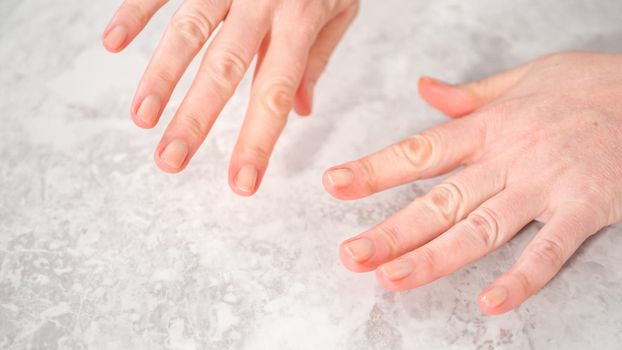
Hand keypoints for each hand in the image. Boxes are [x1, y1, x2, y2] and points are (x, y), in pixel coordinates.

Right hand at [102, 0, 357, 194]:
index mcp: (301, 19)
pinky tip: (112, 42)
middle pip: (225, 69)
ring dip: (161, 76)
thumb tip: (302, 112)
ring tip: (141, 119)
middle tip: (170, 163)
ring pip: (189, 30)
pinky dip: (135, 10)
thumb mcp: (340, 7)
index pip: (276, 93)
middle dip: (196, 120)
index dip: (258, 141)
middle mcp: (262, 1)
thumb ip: (317, 57)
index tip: (241, 184)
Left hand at [323, 52, 621, 313]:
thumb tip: (424, 90)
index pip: (420, 152)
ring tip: (392, 280)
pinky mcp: (584, 208)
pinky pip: (549, 250)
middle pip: (439, 202)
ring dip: (435, 258)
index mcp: (489, 128)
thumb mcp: (525, 76)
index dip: (375, 170)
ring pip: (480, 229)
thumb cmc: (589, 86)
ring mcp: (545, 186)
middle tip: (352, 256)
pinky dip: (523, 279)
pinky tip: (492, 304)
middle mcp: (508, 160)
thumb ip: (471, 94)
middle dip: (393, 230)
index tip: (335, 185)